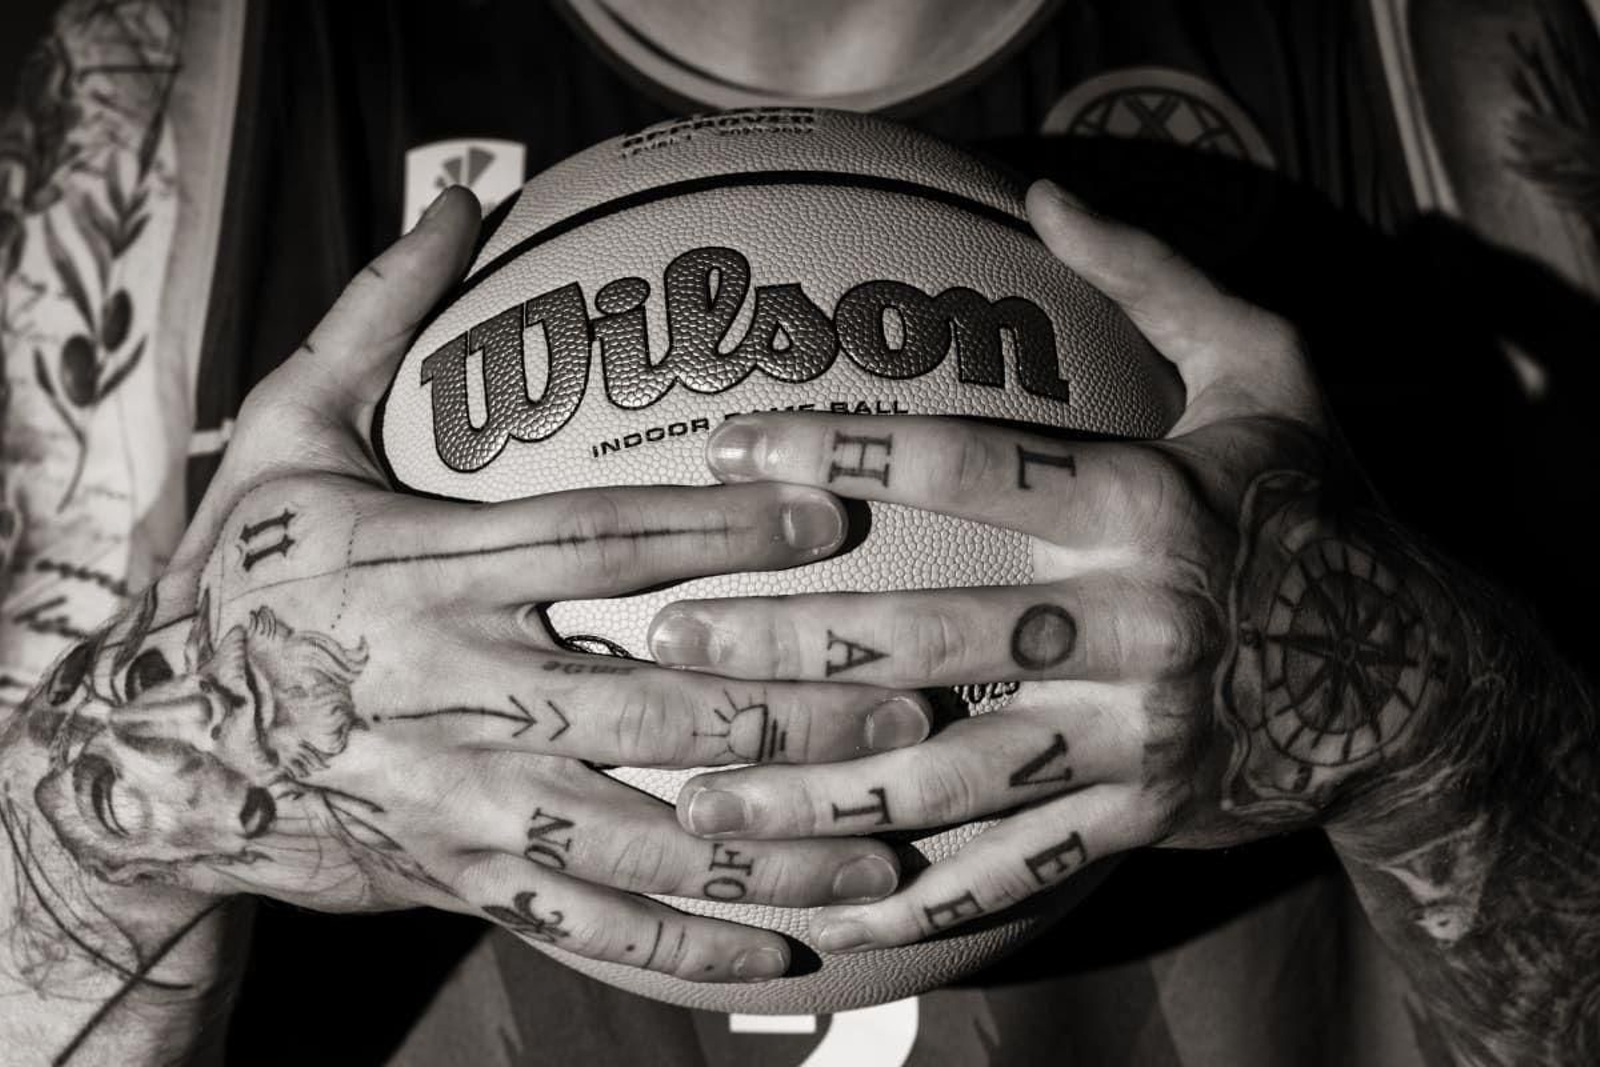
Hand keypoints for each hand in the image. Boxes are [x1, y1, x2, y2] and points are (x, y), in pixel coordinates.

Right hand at [2, 188, 928, 984]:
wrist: (159, 746)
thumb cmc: (242, 574)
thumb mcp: (283, 431)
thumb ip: (377, 320)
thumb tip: (462, 202)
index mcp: (427, 567)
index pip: (604, 541)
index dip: (725, 532)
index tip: (833, 519)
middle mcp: (455, 685)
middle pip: (654, 696)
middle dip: (792, 705)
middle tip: (908, 698)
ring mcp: (460, 796)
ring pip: (642, 830)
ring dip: (773, 844)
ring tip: (885, 841)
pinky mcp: (458, 873)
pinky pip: (583, 922)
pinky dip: (683, 948)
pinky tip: (781, 957)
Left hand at [646, 181, 1432, 952]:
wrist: (1415, 682)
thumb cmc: (1316, 510)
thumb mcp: (1267, 370)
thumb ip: (1153, 278)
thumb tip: (1044, 188)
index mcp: (1150, 505)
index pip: (969, 464)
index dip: (840, 451)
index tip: (729, 447)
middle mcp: (1140, 626)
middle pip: (930, 638)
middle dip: (787, 647)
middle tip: (673, 642)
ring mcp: (1140, 737)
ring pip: (950, 773)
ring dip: (819, 788)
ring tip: (706, 791)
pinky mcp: (1141, 817)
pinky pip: (1015, 867)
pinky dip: (919, 894)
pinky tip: (825, 900)